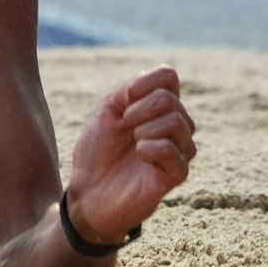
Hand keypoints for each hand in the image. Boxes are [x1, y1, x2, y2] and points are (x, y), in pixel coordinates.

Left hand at [66, 65, 195, 244]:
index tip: (123, 102)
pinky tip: (140, 155)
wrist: (89, 190)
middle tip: (123, 125)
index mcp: (156, 107)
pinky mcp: (176, 175)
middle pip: (170, 99)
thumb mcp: (105, 110)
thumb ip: (130, 90)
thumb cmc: (96, 150)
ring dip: (145, 128)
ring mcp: (178, 150)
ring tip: (133, 143)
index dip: (144, 83)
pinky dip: (151, 148)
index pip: (168, 76)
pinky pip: (175, 151)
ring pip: (177, 123)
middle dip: (138, 109)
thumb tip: (161, 77)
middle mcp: (174, 126)